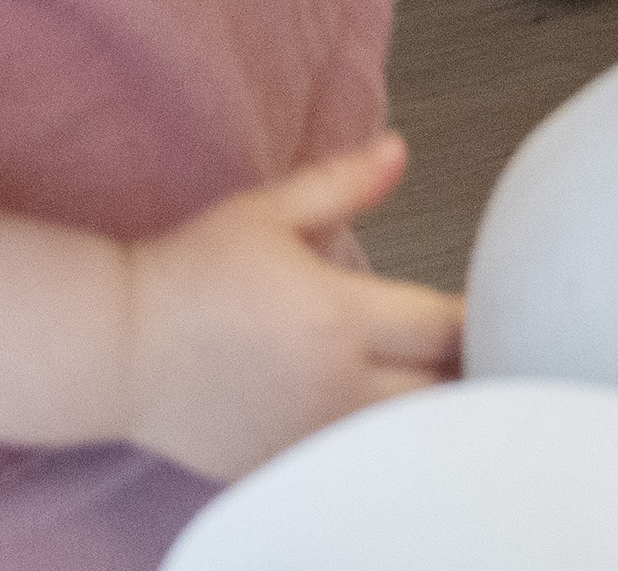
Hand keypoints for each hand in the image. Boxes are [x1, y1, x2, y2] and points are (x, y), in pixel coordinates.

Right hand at [122, 137, 456, 482]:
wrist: (117, 348)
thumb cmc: (188, 275)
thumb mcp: (265, 213)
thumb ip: (343, 183)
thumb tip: (399, 151)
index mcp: (337, 318)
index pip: (447, 328)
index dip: (483, 316)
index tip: (500, 305)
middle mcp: (334, 387)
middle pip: (446, 393)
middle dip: (470, 369)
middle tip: (484, 346)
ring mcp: (313, 437)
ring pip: (410, 437)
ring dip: (432, 410)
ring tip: (441, 383)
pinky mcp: (290, 466)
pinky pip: (360, 461)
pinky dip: (382, 442)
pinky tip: (382, 416)